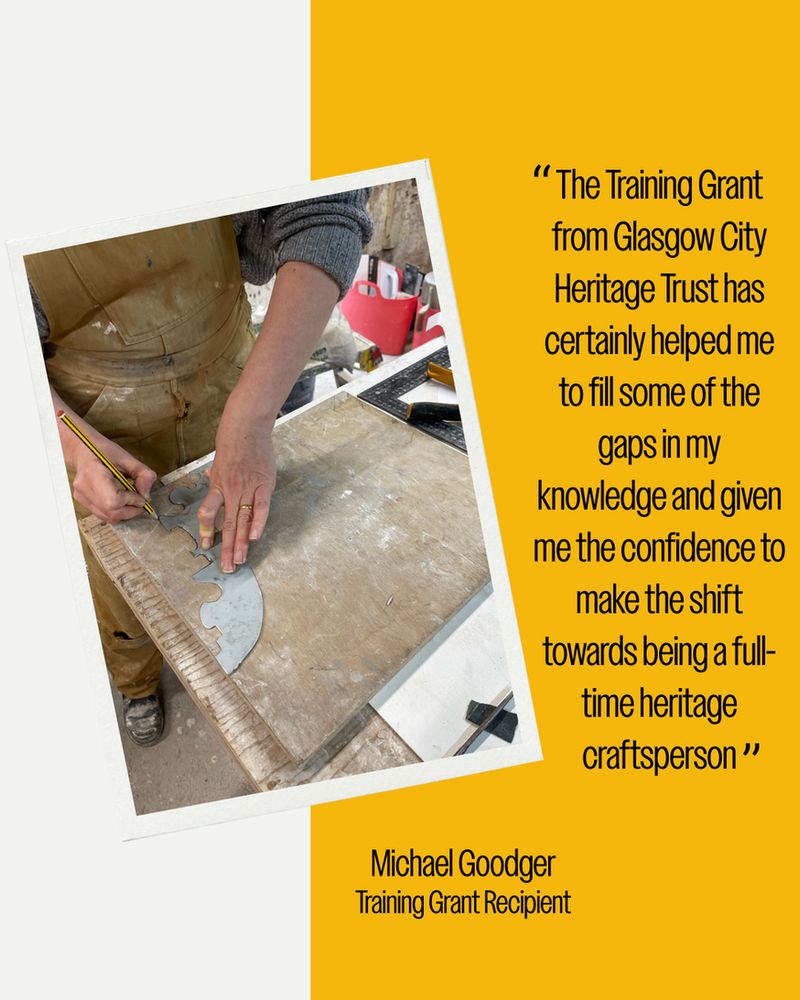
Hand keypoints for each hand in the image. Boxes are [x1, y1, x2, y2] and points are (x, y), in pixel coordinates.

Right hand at [72, 438, 156, 524]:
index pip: (113, 501)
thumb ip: (143, 475)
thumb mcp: (128, 458)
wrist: (83, 451)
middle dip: (131, 511)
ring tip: (131, 501)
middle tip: (140, 502)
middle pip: (111, 513)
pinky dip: (116, 512)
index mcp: (93, 473)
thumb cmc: (104, 452)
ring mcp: (81, 497)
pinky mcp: (83, 502)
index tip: (140, 496)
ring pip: (108, 518)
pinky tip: (121, 501)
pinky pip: (103, 515)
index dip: (130, 502)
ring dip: (125, 513)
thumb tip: (146, 496)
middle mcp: (84, 488)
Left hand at [197, 388, 275, 572]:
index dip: (206, 532)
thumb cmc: (232, 441)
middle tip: (227, 567)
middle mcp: (230, 490)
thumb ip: (218, 476)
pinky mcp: (264, 484)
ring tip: (240, 560)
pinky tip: (256, 538)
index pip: (207, 514)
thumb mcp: (218, 461)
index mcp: (217, 486)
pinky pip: (261, 508)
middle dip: (226, 548)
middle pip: (227, 525)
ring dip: (241, 543)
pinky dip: (258, 523)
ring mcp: (247, 488)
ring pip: (242, 521)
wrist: (246, 426)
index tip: (206, 546)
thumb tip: (213, 481)